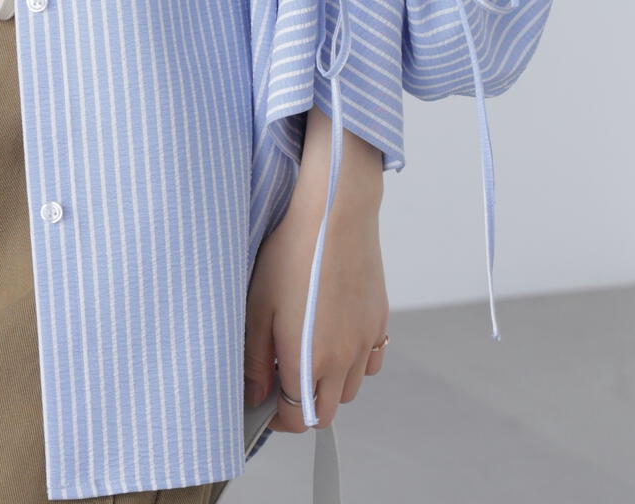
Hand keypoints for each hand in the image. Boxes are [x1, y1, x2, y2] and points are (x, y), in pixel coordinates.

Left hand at [244, 121, 389, 433]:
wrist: (336, 214)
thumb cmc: (291, 254)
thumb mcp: (258, 306)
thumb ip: (255, 359)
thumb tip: (254, 395)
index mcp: (309, 362)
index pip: (298, 419)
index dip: (277, 420)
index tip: (263, 404)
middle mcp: (344, 361)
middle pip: (326, 411)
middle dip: (302, 405)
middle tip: (279, 378)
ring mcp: (366, 342)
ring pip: (350, 388)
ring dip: (327, 384)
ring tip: (304, 352)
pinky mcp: (379, 321)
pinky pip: (371, 361)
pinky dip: (353, 362)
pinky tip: (333, 336)